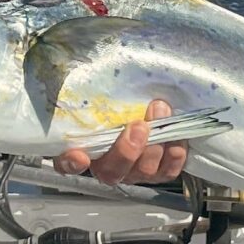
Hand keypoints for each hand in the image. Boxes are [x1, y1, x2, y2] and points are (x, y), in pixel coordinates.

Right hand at [55, 98, 188, 185]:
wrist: (151, 109)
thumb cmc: (120, 102)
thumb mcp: (103, 96)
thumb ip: (95, 96)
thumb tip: (88, 71)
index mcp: (83, 149)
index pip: (67, 164)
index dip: (71, 164)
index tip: (79, 155)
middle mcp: (107, 167)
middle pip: (112, 171)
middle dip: (127, 150)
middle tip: (138, 125)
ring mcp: (134, 172)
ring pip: (143, 172)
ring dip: (155, 145)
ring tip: (160, 113)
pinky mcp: (159, 173)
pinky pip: (167, 172)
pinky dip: (174, 157)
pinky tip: (176, 140)